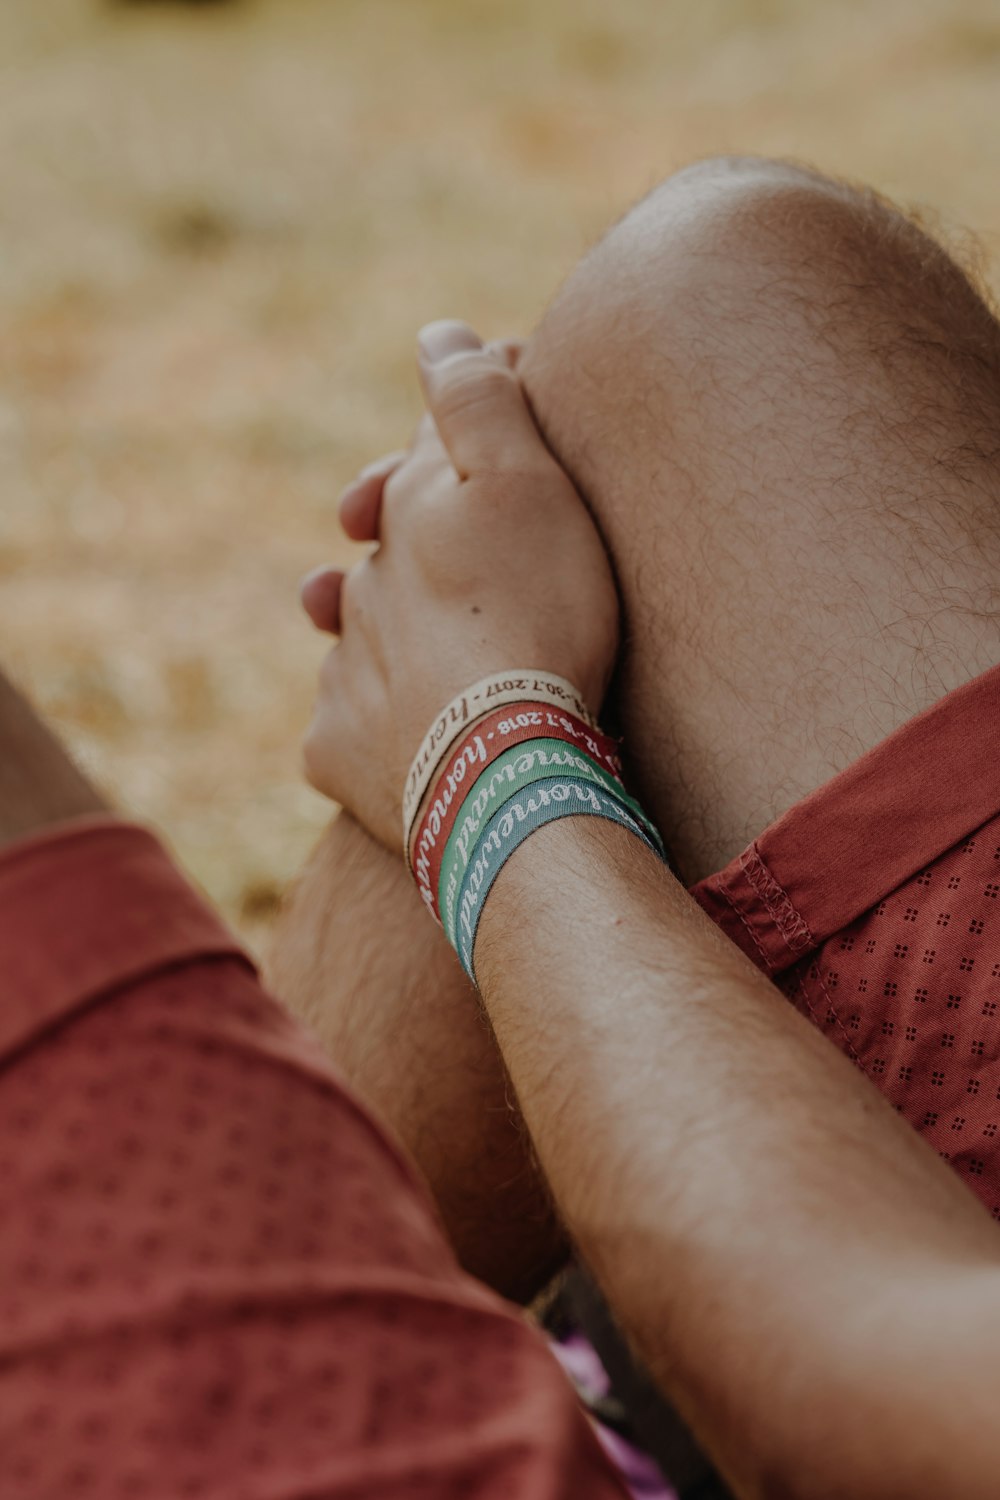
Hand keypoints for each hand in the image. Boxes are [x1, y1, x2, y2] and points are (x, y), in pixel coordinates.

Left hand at [300, 321, 618, 851]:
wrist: (507, 765)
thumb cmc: (539, 617)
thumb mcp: (526, 486)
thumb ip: (477, 401)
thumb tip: (436, 331)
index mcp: (406, 517)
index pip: (424, 462)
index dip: (465, 450)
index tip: (511, 453)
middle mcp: (359, 588)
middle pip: (389, 554)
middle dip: (421, 549)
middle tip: (480, 574)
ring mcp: (341, 674)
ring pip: (361, 640)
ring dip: (391, 636)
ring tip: (445, 655)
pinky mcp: (333, 752)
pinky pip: (349, 725)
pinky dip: (379, 719)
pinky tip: (418, 732)